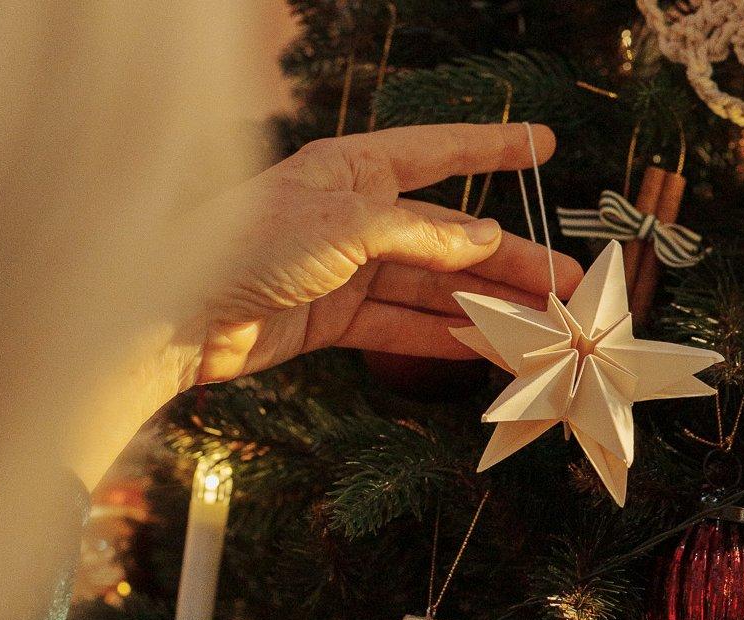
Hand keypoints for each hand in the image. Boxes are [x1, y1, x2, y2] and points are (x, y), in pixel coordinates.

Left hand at [176, 122, 581, 383]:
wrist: (177, 315)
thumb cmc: (250, 246)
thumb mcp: (347, 226)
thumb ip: (422, 235)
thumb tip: (486, 238)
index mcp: (353, 172)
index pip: (438, 153)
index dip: (492, 149)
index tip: (541, 146)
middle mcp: (355, 218)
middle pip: (449, 238)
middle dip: (510, 261)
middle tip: (567, 283)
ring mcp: (346, 272)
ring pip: (432, 289)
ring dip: (487, 307)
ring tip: (541, 324)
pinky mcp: (333, 321)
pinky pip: (401, 327)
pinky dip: (441, 338)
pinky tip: (484, 349)